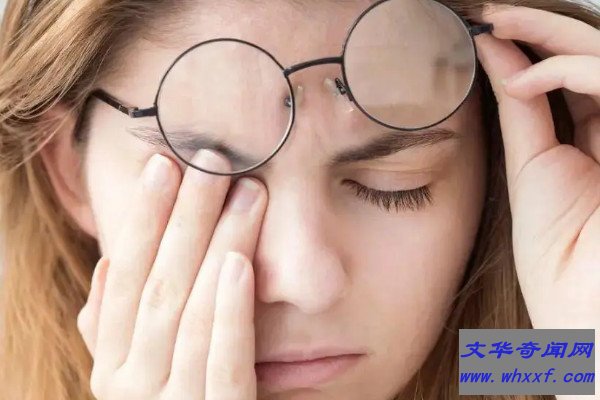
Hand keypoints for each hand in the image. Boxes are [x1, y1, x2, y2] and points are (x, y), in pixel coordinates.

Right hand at [76, 150, 266, 399]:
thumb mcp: (149, 368)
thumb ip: (123, 326)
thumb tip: (108, 264)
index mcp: (114, 365)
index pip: (125, 277)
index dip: (143, 219)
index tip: (165, 164)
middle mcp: (129, 386)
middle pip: (158, 285)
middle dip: (184, 219)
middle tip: (212, 160)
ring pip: (188, 314)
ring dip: (215, 247)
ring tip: (243, 193)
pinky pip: (221, 364)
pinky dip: (227, 312)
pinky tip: (239, 265)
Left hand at [473, 4, 599, 397]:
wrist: (590, 318)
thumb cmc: (561, 261)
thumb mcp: (533, 173)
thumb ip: (523, 115)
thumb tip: (494, 60)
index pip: (573, 84)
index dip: (533, 55)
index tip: (487, 36)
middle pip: (592, 62)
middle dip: (543, 30)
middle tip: (492, 13)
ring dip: (552, 33)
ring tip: (496, 23)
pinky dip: (568, 68)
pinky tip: (521, 79)